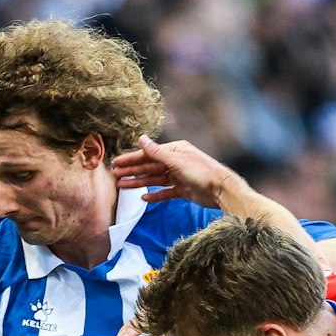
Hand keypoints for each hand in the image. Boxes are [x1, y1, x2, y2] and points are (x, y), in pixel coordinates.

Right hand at [112, 136, 238, 206]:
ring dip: (139, 182)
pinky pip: (165, 192)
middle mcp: (176, 161)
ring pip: (154, 179)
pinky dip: (154, 195)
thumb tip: (141, 138)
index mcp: (174, 150)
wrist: (221, 190)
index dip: (131, 159)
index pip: (148, 154)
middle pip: (149, 166)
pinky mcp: (183, 189)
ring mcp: (179, 176)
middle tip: (114, 175)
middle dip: (132, 171)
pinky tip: (143, 197)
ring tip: (122, 186)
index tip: (116, 163)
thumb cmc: (202, 172)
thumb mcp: (176, 160)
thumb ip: (156, 152)